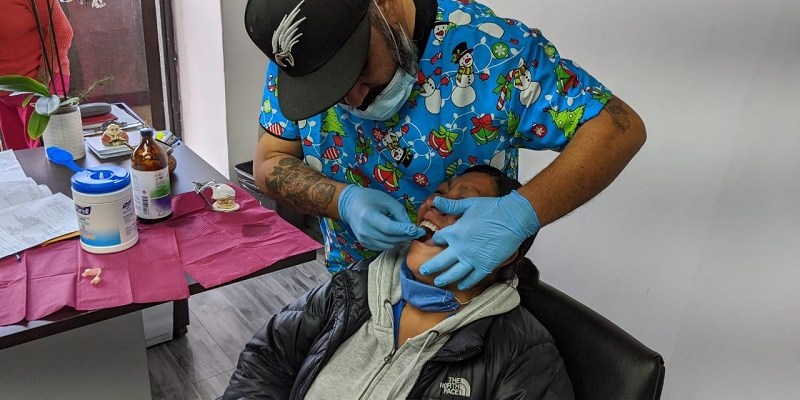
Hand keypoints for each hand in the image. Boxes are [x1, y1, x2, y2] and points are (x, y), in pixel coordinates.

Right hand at [338, 185, 424, 249]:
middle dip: (406, 236)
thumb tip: (411, 227)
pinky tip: (396, 235)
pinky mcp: (364, 244)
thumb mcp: (386, 200)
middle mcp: (364, 231)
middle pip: (390, 238)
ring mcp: (363, 239)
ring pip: (388, 245)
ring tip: (407, 233)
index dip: (405, 230)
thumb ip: (399, 213)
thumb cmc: (369, 198)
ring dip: (400, 240)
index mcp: (368, 217)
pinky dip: (392, 242)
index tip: (419, 230)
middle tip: (418, 232)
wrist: (349, 205)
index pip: (389, 228)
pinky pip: (383, 247)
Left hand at [419, 190, 539, 289]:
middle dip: (430, 267)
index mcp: (454, 232)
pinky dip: (466, 283)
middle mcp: (460, 248)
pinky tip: (461, 285)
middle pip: (440, 262)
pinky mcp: (485, 266)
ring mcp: (472, 260)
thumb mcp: (469, 204)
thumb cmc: (492, 209)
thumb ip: (451, 205)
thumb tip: (435, 200)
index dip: (436, 240)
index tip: (435, 242)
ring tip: (438, 283)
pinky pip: (472, 278)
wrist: (513, 219)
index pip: (439, 239)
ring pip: (454, 274)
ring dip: (444, 279)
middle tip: (423, 271)